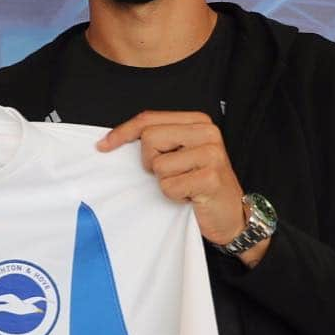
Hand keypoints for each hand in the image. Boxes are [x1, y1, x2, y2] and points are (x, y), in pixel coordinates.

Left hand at [97, 110, 269, 266]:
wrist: (231, 215)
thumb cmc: (199, 185)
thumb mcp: (179, 155)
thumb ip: (157, 141)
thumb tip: (111, 141)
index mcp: (197, 121)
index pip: (148, 119)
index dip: (122, 133)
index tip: (103, 146)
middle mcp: (207, 132)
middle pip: (149, 139)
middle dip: (150, 162)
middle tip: (171, 174)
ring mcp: (212, 154)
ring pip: (158, 165)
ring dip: (165, 182)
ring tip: (185, 185)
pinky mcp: (211, 177)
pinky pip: (169, 186)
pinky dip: (174, 196)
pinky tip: (190, 196)